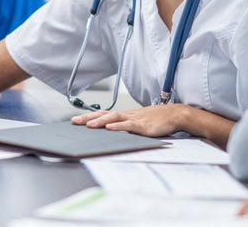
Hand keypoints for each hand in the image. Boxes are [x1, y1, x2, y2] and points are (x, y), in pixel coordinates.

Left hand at [70, 105, 184, 136]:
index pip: (103, 114)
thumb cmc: (156, 120)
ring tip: (89, 125)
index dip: (89, 116)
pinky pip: (129, 125)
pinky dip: (119, 126)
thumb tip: (112, 132)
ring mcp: (134, 119)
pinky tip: (110, 128)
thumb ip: (126, 126)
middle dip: (88, 118)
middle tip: (74, 122)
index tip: (76, 120)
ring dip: (100, 121)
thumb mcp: (138, 122)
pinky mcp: (143, 126)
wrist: (173, 115)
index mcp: (125, 115)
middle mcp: (127, 115)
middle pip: (104, 114)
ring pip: (114, 118)